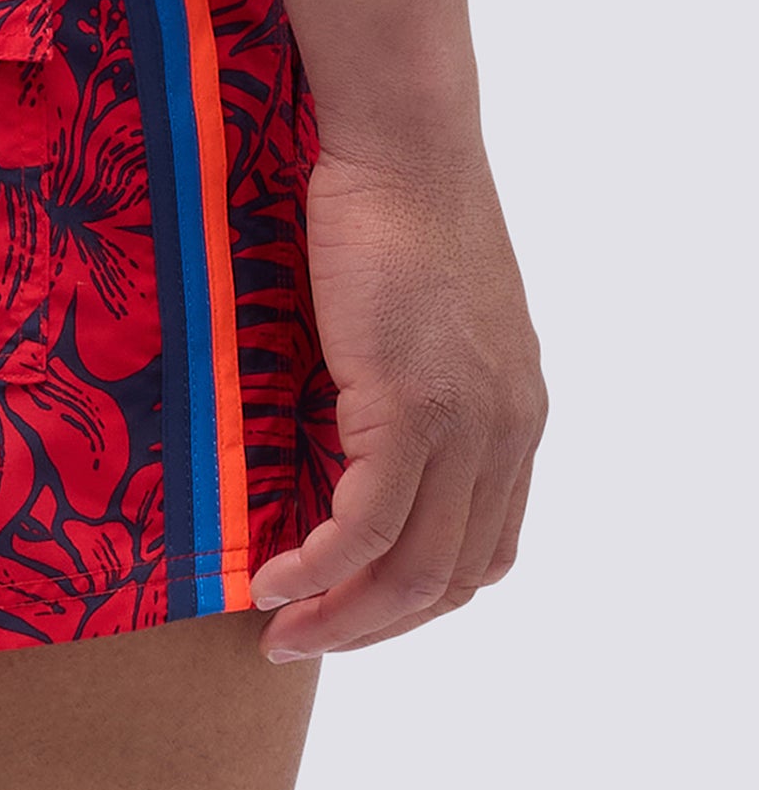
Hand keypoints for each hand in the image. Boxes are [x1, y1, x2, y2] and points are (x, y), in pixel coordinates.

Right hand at [253, 148, 544, 660]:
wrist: (403, 148)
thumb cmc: (393, 211)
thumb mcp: (416, 322)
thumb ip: (404, 390)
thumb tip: (342, 439)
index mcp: (515, 418)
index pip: (483, 551)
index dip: (413, 601)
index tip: (344, 610)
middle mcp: (507, 434)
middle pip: (452, 580)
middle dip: (372, 628)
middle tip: (298, 641)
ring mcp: (468, 426)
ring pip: (415, 571)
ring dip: (342, 617)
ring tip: (277, 627)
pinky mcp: (413, 408)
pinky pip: (367, 526)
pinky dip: (319, 568)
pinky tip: (274, 577)